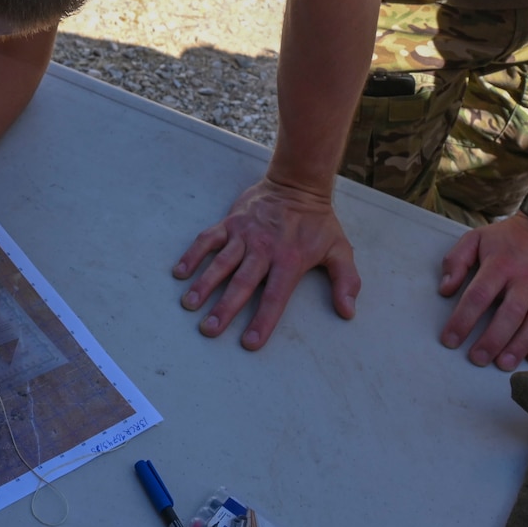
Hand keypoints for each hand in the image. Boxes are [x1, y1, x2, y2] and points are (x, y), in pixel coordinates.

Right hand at [172, 175, 358, 350]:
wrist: (297, 182)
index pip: (275, 297)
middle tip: (209, 330)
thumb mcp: (340, 249)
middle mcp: (264, 249)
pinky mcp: (231, 222)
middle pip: (242, 283)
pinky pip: (208, 239)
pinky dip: (193, 254)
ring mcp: (245, 234)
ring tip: (189, 305)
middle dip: (224, 308)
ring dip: (204, 284)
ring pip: (221, 262)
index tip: (249, 343)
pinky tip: (180, 272)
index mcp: (290, 260)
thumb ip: (346, 281)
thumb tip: (347, 312)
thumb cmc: (318, 222)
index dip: (262, 321)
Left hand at [438, 216, 527, 369]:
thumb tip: (445, 289)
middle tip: (477, 359)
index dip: (462, 320)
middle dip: (492, 341)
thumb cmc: (512, 238)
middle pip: (509, 315)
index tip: (450, 340)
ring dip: (519, 347)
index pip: (478, 296)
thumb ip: (457, 260)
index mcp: (501, 263)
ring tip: (502, 364)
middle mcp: (527, 278)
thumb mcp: (478, 237)